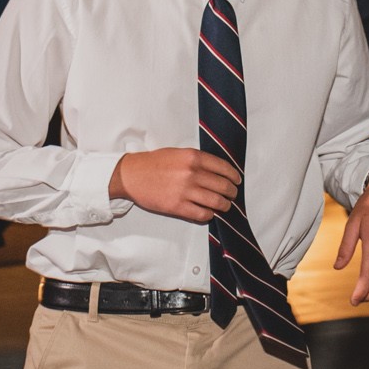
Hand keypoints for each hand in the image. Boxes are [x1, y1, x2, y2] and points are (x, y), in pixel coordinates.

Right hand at [109, 148, 240, 223]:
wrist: (132, 175)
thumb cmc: (154, 163)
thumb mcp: (178, 153)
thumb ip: (198, 160)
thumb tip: (218, 171)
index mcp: (193, 157)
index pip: (224, 168)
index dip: (234, 176)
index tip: (236, 181)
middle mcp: (191, 173)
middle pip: (223, 186)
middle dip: (232, 193)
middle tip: (232, 195)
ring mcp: (185, 191)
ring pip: (217, 202)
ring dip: (224, 206)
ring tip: (224, 206)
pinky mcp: (178, 207)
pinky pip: (202, 214)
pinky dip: (209, 215)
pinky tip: (208, 212)